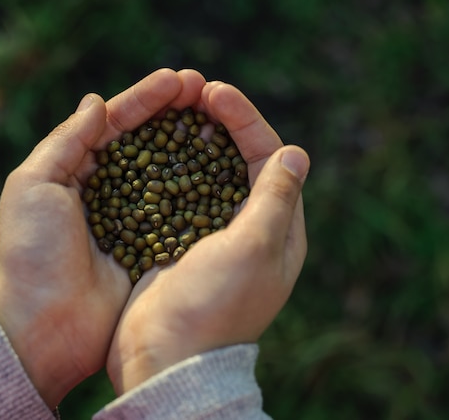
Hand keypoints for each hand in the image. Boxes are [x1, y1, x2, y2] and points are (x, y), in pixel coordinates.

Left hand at [0, 68, 207, 407]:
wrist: (44, 327)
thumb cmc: (31, 253)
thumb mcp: (33, 187)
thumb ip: (66, 142)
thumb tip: (97, 101)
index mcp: (76, 170)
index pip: (116, 123)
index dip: (147, 99)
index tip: (180, 80)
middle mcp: (109, 189)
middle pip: (149, 141)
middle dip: (176, 113)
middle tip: (207, 90)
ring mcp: (134, 217)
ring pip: (169, 171)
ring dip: (193, 144)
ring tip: (222, 119)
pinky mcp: (153, 245)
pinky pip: (181, 210)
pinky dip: (200, 187)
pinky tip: (223, 168)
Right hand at [106, 81, 309, 393]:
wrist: (167, 358)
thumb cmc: (214, 305)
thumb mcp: (254, 249)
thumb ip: (275, 199)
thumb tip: (297, 152)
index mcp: (278, 229)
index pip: (269, 158)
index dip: (246, 120)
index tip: (215, 94)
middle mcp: (250, 229)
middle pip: (239, 160)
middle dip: (221, 123)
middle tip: (193, 91)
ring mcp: (214, 236)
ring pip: (208, 173)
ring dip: (194, 140)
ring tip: (172, 110)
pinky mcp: (181, 243)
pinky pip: (181, 194)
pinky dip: (171, 168)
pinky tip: (152, 148)